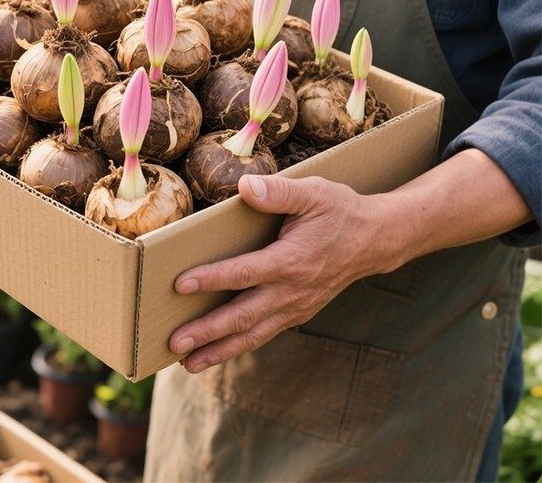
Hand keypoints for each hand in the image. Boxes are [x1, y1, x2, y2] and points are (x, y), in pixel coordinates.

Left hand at [169, 173, 396, 373]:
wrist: (376, 239)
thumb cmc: (340, 211)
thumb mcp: (313, 192)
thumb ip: (279, 191)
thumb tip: (245, 187)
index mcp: (292, 261)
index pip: (245, 273)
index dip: (212, 279)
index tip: (180, 285)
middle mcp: (292, 290)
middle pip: (243, 316)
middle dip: (208, 332)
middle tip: (174, 343)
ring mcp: (296, 306)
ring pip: (253, 334)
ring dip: (219, 349)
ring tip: (186, 363)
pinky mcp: (298, 311)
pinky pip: (265, 333)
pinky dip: (240, 345)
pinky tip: (218, 352)